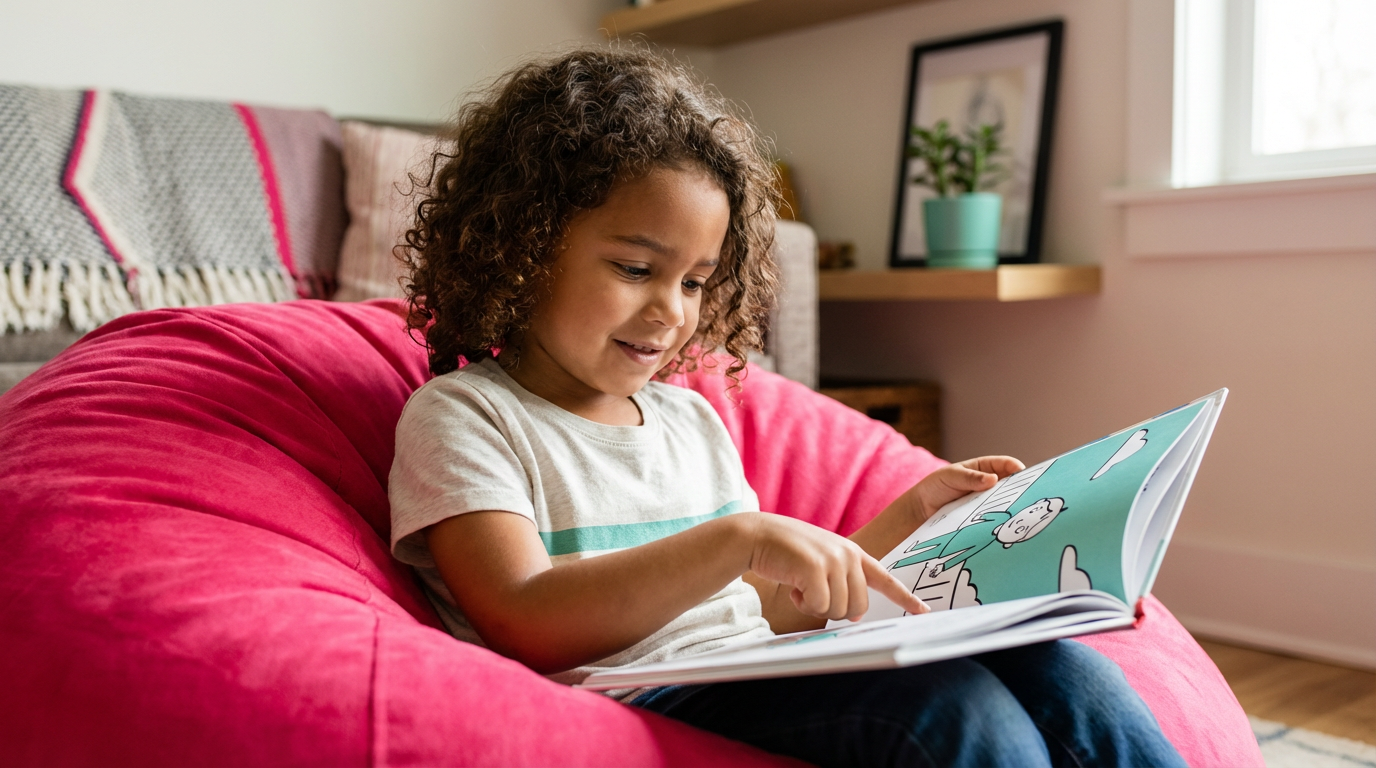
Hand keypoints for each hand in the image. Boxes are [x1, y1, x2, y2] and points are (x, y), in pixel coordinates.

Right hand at [743, 513, 928, 621]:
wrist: (758, 535)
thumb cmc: (788, 553)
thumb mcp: (821, 562)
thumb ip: (843, 581)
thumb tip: (856, 614)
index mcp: (853, 553)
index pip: (885, 578)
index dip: (905, 596)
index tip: (924, 610)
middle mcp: (848, 555)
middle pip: (858, 606)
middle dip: (835, 610)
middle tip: (814, 597)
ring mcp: (833, 560)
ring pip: (838, 609)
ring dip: (816, 607)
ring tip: (802, 588)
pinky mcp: (815, 568)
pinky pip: (819, 606)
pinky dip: (804, 605)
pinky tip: (794, 589)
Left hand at [909, 456, 1024, 524]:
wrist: (921, 511)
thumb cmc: (935, 487)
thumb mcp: (951, 476)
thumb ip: (970, 478)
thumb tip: (993, 479)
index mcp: (983, 469)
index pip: (1004, 464)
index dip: (1015, 466)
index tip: (1020, 471)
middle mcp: (989, 486)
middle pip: (1011, 485)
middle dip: (1021, 489)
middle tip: (1028, 494)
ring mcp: (987, 503)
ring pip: (1006, 504)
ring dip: (1013, 507)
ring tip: (1020, 512)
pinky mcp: (983, 520)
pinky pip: (996, 519)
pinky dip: (1001, 522)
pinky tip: (1005, 526)